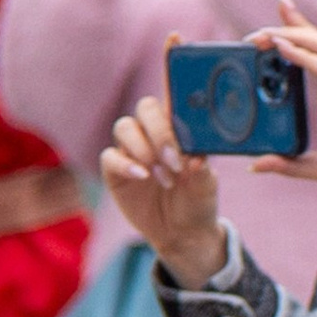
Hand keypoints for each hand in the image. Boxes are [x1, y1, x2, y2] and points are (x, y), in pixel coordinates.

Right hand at [100, 90, 227, 286]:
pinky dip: (125, 164)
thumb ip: (202, 171)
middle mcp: (153, 134)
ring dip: (144, 148)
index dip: (170, 83)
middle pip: (146, 108)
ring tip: (164, 177)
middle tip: (173, 160)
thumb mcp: (206, 188)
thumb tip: (195, 159)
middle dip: (159, 130)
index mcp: (179, 129)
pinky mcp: (115, 170)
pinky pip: (110, 156)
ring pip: (125, 127)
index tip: (176, 89)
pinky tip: (142, 176)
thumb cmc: (197, 202)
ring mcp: (132, 150)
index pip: (173, 99)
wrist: (182, 233)